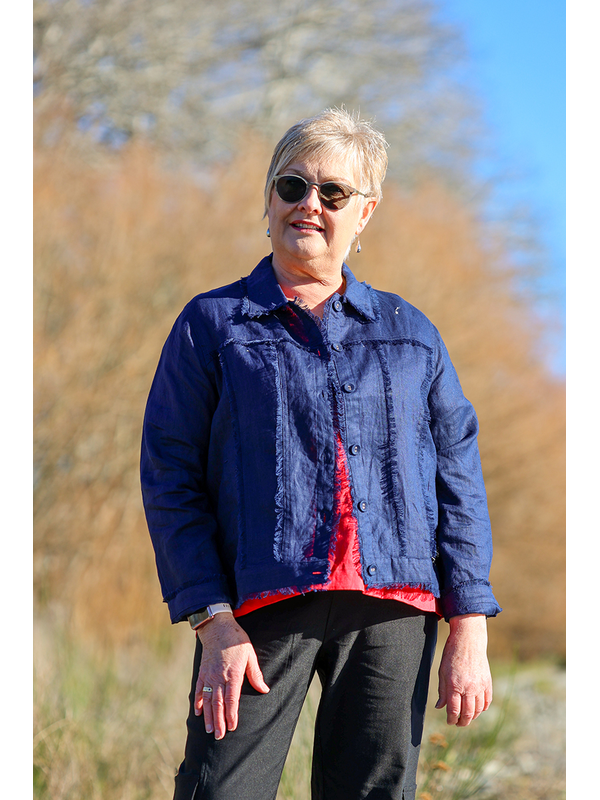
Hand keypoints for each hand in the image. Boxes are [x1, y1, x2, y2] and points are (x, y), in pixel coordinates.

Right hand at [194, 613, 269, 738]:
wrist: (217, 627)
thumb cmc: (236, 641)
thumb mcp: (250, 654)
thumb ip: (255, 674)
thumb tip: (264, 689)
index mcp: (233, 674)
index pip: (231, 699)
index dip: (232, 714)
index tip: (232, 727)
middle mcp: (219, 677)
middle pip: (218, 703)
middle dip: (219, 721)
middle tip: (219, 736)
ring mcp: (208, 675)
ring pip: (207, 700)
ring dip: (208, 716)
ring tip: (209, 730)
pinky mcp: (202, 672)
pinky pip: (198, 690)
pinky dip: (198, 702)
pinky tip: (198, 713)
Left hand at [436, 614, 491, 726]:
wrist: (468, 641)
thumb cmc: (452, 655)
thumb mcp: (442, 672)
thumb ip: (442, 691)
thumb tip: (440, 707)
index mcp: (454, 685)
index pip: (453, 710)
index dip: (451, 719)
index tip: (449, 721)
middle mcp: (468, 687)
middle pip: (467, 713)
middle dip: (462, 722)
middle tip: (458, 723)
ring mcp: (480, 685)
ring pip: (478, 709)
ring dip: (472, 716)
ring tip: (466, 716)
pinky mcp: (487, 682)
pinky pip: (487, 701)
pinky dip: (482, 708)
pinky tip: (477, 708)